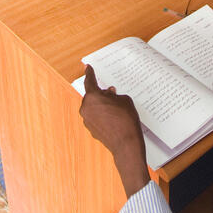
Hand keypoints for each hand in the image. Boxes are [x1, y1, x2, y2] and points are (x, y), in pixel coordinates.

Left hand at [79, 66, 150, 196]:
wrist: (126, 144)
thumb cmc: (126, 120)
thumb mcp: (124, 100)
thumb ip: (114, 95)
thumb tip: (109, 95)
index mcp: (93, 97)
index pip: (90, 81)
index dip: (90, 73)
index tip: (88, 68)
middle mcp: (86, 108)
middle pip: (92, 95)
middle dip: (101, 93)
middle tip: (112, 93)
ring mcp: (87, 120)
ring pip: (93, 107)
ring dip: (102, 105)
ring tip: (116, 108)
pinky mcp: (91, 129)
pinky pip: (95, 117)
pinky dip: (102, 115)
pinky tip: (113, 118)